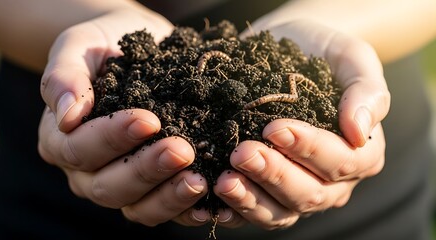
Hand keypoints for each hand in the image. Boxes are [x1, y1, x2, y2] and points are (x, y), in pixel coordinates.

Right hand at [38, 8, 209, 226]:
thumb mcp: (78, 48)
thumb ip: (63, 77)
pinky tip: (209, 198)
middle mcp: (87, 171)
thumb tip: (68, 115)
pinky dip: (185, 208)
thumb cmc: (103, 48)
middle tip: (182, 150)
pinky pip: (163, 209)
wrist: (137, 51)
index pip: (79, 150)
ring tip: (199, 179)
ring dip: (168, 196)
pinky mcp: (151, 188)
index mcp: (62, 140)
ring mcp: (121, 183)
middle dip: (146, 170)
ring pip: (137, 207)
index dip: (112, 138)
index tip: (148, 120)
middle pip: (108, 186)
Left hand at [210, 20, 389, 228]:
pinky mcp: (267, 193)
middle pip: (308, 193)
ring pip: (280, 212)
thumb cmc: (319, 53)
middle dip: (274, 175)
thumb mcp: (349, 57)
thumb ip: (366, 90)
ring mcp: (298, 192)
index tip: (275, 128)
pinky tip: (213, 199)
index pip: (340, 162)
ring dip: (251, 198)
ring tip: (224, 180)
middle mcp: (333, 182)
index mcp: (361, 153)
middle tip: (242, 153)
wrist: (285, 50)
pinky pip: (253, 213)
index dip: (309, 150)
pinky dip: (234, 210)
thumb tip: (359, 131)